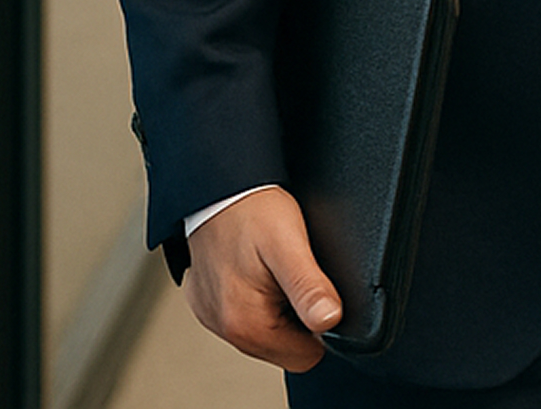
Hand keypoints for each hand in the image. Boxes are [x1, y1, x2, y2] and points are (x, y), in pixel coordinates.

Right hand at [184, 186, 340, 369]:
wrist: (217, 185)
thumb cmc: (250, 209)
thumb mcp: (289, 244)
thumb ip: (310, 287)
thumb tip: (331, 321)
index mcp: (244, 323)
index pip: (305, 356)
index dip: (320, 325)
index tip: (314, 289)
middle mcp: (223, 327)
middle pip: (285, 346)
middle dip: (299, 315)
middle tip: (295, 271)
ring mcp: (213, 315)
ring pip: (267, 331)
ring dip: (280, 304)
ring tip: (276, 266)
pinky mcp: (209, 303)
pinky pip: (247, 314)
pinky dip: (260, 296)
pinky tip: (259, 267)